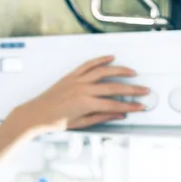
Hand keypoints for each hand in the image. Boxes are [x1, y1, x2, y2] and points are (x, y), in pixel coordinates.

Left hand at [12, 55, 148, 134]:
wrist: (36, 114)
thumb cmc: (55, 121)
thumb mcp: (80, 123)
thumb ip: (101, 117)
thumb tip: (118, 114)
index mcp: (86, 104)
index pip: (114, 105)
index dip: (130, 106)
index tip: (140, 106)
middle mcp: (82, 89)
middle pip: (114, 87)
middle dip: (132, 89)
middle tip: (144, 91)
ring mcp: (77, 81)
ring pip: (103, 71)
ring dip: (120, 70)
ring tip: (132, 72)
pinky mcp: (71, 76)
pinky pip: (88, 64)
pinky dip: (99, 60)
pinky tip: (110, 58)